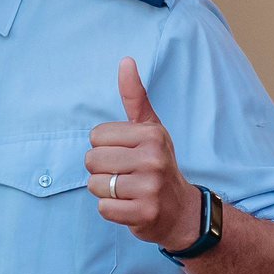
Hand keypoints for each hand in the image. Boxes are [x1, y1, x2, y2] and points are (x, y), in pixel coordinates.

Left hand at [86, 58, 198, 249]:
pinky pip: (103, 208)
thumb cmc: (158, 164)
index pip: (96, 136)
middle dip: (102, 170)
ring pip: (95, 185)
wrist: (181, 211)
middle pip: (91, 160)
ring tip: (128, 191)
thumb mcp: (151, 129)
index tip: (125, 154)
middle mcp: (153, 158)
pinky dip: (111, 210)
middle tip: (125, 175)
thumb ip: (135, 97)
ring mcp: (150, 187)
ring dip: (105, 191)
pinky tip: (129, 206)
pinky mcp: (144, 213)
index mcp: (151, 134)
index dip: (104, 147)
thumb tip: (125, 60)